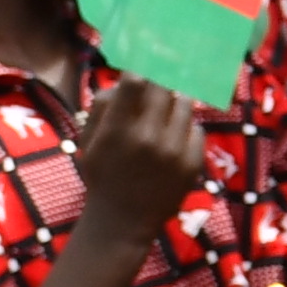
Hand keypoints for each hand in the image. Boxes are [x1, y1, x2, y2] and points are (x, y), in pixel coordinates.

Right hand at [68, 78, 212, 250]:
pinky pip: (196, 128)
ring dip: (175, 102)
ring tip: (165, 111)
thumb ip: (104, 108)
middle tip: (158, 79)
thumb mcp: (89, 141)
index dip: (140, 69)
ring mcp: (174, 151)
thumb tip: (128, 76)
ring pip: (184, 104)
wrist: (123, 220)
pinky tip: (174, 136)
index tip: (141, 66)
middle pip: (163, 87)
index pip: (135, 81)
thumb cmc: (103, 175)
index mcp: (118, 130)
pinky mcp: (193, 163)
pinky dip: (186, 127)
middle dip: (159, 81)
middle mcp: (149, 137)